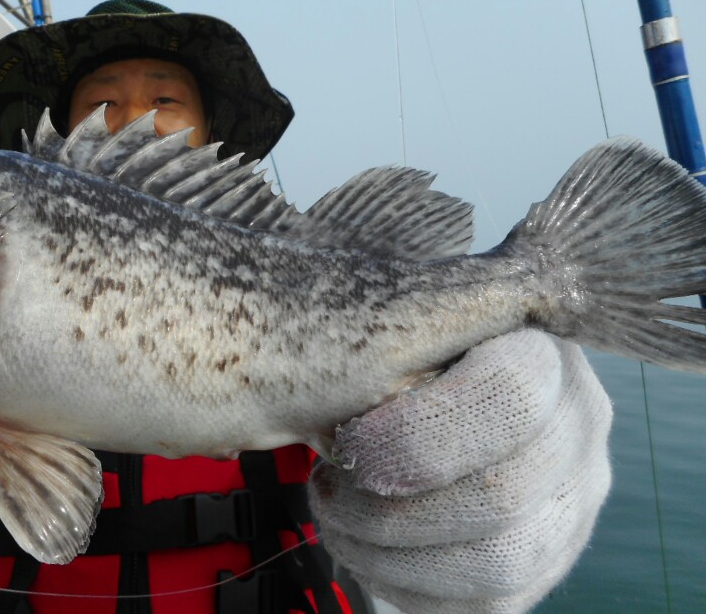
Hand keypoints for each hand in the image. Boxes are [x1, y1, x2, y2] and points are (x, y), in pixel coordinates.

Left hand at [309, 330, 612, 613]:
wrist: (429, 382)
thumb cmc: (403, 347)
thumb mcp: (397, 323)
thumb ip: (393, 352)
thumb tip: (354, 406)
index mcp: (546, 348)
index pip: (509, 394)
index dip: (420, 431)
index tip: (351, 444)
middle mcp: (580, 425)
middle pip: (501, 495)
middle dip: (390, 508)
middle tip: (329, 488)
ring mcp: (575, 498)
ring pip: (498, 563)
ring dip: (392, 555)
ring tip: (336, 520)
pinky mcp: (552, 555)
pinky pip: (489, 602)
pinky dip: (409, 586)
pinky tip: (363, 551)